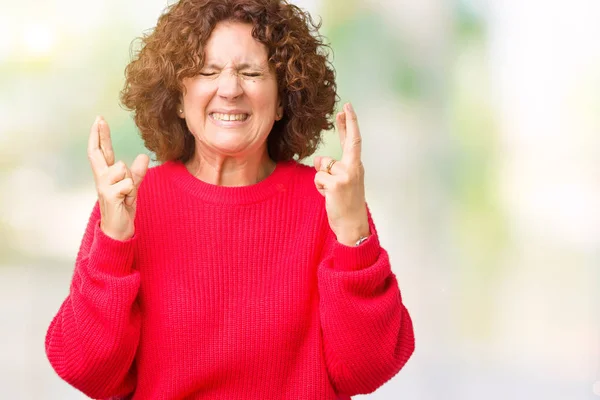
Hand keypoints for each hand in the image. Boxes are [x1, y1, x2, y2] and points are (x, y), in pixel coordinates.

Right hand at [87, 116, 149, 240]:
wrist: (119, 230)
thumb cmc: (123, 209)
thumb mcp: (133, 188)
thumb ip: (137, 173)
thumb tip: (142, 156)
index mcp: (106, 175)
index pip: (101, 152)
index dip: (100, 136)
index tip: (99, 120)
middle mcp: (101, 178)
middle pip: (98, 152)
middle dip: (99, 134)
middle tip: (99, 118)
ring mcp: (103, 186)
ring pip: (123, 168)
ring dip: (131, 182)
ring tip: (127, 196)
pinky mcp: (109, 195)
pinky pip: (128, 183)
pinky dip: (132, 192)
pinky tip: (126, 201)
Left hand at [314, 103, 369, 245]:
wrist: (352, 225)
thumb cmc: (346, 204)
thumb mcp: (340, 183)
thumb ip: (331, 168)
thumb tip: (319, 160)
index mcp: (356, 167)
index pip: (353, 142)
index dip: (350, 125)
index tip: (347, 108)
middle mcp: (354, 168)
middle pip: (349, 142)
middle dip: (347, 123)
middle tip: (345, 106)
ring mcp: (346, 176)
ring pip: (322, 166)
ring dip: (322, 180)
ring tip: (332, 193)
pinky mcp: (336, 184)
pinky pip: (318, 178)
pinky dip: (319, 187)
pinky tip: (329, 196)